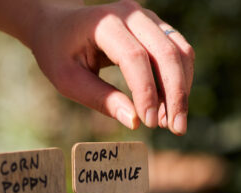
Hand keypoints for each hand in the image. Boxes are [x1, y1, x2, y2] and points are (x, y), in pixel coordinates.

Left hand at [27, 0, 193, 134]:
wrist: (59, 23)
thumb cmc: (58, 52)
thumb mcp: (67, 79)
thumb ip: (100, 99)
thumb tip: (135, 122)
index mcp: (104, 23)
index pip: (135, 57)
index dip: (145, 91)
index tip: (149, 123)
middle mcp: (131, 14)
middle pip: (166, 52)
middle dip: (175, 94)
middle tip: (176, 129)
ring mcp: (146, 17)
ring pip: (180, 51)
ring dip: (182, 89)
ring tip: (172, 123)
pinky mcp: (155, 26)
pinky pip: (178, 51)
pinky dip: (179, 80)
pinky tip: (169, 108)